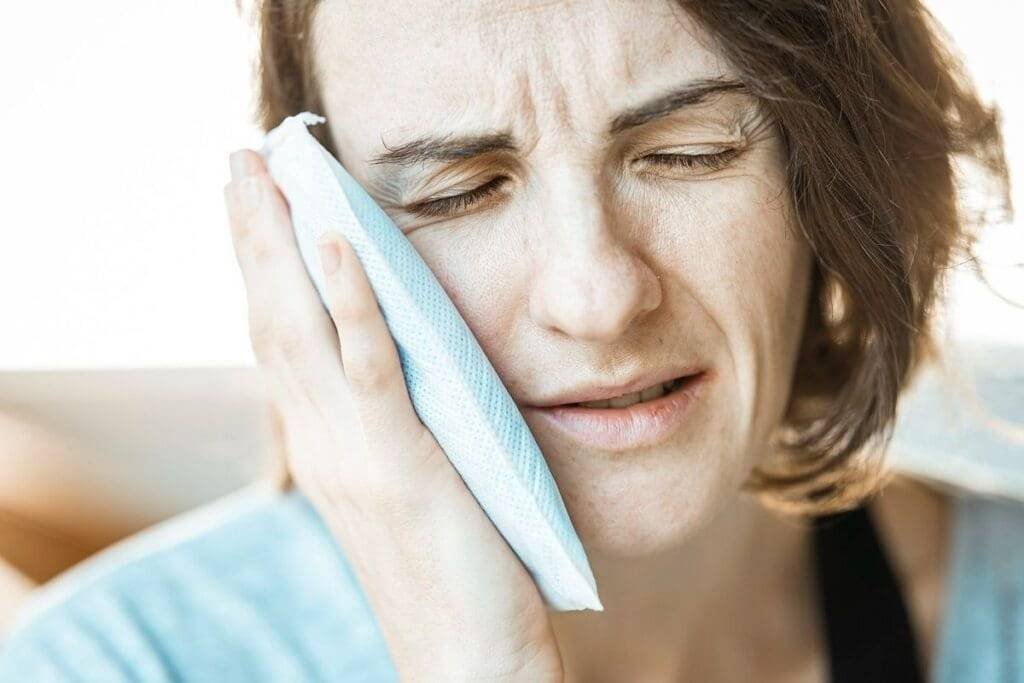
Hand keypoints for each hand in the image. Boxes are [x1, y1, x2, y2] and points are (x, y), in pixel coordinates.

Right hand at [222, 149, 563, 680]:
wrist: (467, 663)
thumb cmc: (453, 576)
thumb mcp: (413, 488)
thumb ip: (397, 427)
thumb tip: (408, 368)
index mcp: (327, 448)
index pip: (280, 341)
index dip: (264, 268)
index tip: (256, 204)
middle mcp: (322, 445)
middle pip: (271, 319)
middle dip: (253, 235)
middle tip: (239, 159)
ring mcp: (353, 453)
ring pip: (300, 328)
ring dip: (280, 243)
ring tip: (264, 172)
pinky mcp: (400, 463)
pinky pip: (368, 365)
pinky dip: (347, 298)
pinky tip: (334, 238)